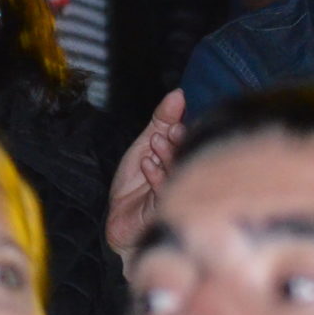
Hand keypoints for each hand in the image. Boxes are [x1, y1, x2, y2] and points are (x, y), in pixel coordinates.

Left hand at [106, 88, 185, 256]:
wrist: (121, 220)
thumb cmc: (136, 185)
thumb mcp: (145, 145)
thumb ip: (162, 120)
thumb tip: (178, 94)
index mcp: (185, 160)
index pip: (192, 141)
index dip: (185, 129)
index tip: (176, 119)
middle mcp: (187, 177)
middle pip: (191, 157)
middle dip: (181, 141)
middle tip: (173, 130)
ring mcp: (179, 195)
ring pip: (181, 172)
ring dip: (168, 155)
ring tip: (157, 141)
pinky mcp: (168, 211)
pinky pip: (166, 191)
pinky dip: (156, 175)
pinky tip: (148, 164)